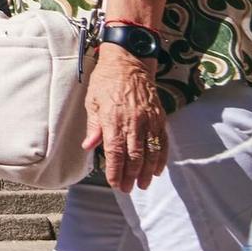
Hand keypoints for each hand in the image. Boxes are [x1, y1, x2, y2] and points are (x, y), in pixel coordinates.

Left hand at [83, 47, 168, 190]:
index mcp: (113, 119)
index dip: (116, 170)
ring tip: (143, 184)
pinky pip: (162, 142)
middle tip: (128, 189)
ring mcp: (149, 120)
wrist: (129, 62)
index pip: (116, 152)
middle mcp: (133, 122)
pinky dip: (161, 158)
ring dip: (147, 171)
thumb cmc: (106, 80)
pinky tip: (157, 170)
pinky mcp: (160, 118)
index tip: (115, 184)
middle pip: (134, 156)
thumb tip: (89, 146)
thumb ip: (94, 125)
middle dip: (131, 175)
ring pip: (151, 152)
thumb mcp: (92, 100)